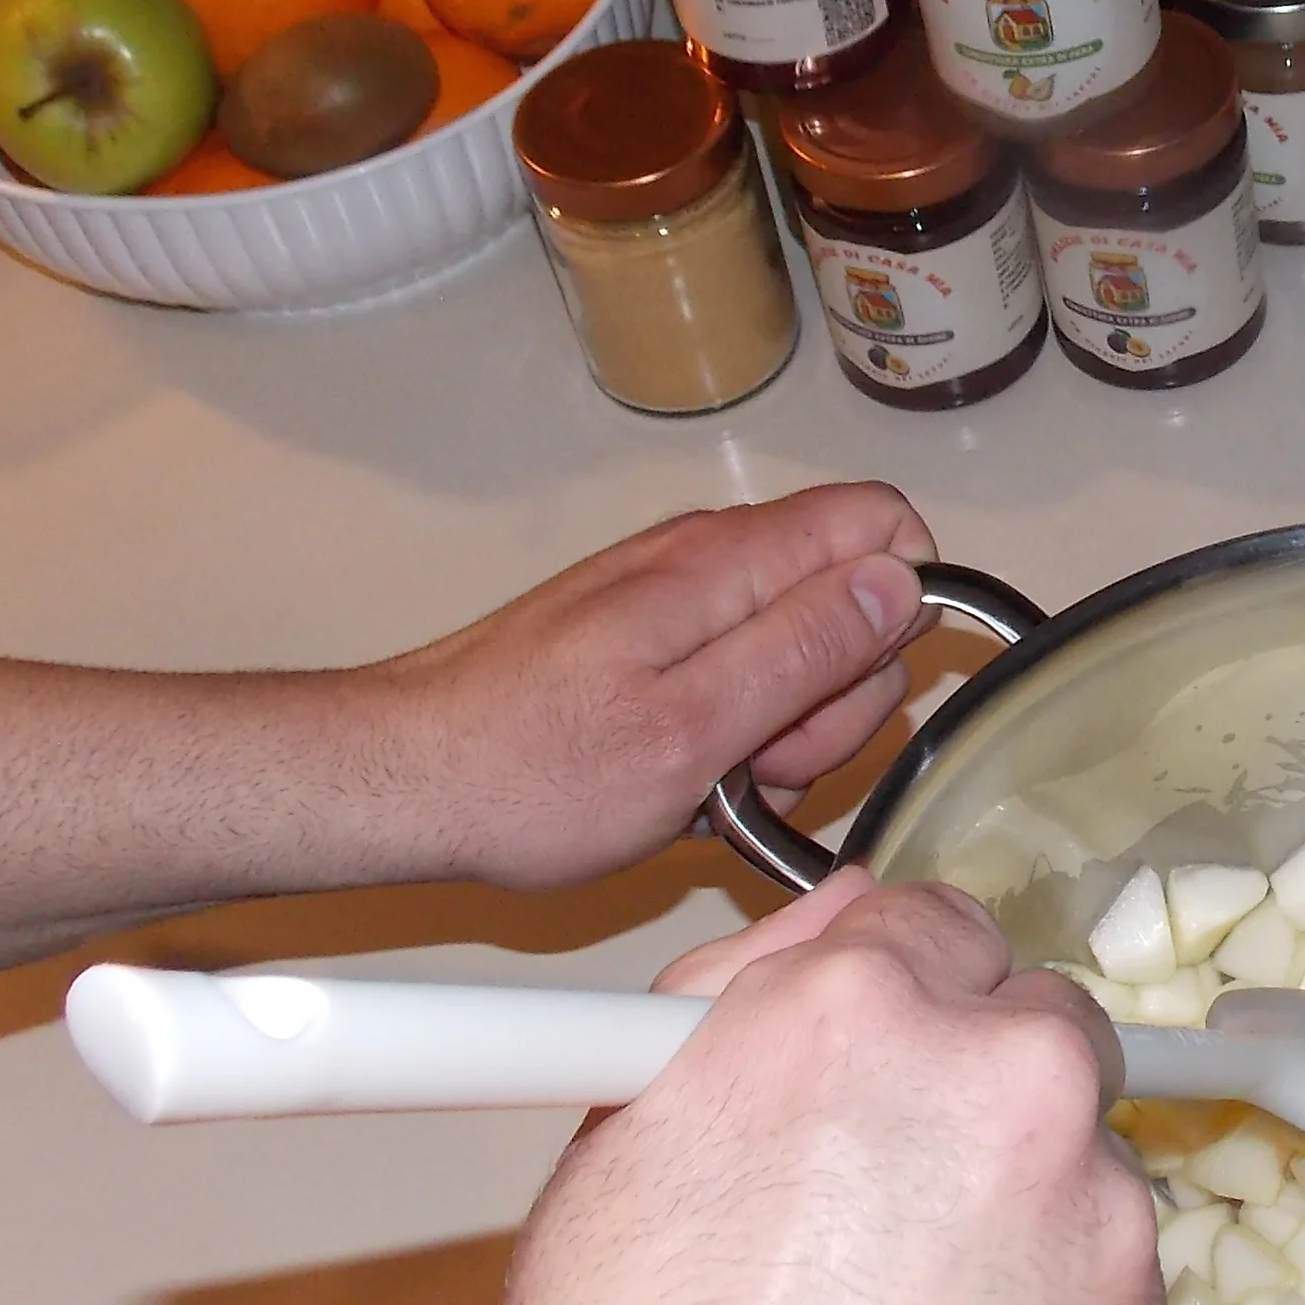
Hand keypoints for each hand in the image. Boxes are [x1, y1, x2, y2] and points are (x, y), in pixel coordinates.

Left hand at [361, 483, 935, 893]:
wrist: (403, 781)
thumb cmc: (528, 773)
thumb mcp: (694, 731)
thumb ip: (806, 649)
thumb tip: (899, 584)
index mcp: (726, 564)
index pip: (882, 523)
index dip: (901, 610)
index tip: (850, 693)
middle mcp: (704, 558)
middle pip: (851, 596)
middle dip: (837, 695)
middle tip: (762, 762)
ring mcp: (673, 597)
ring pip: (798, 645)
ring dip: (784, 729)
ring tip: (710, 781)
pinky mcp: (645, 637)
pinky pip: (737, 672)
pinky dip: (732, 733)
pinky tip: (685, 779)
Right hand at [455, 880, 1159, 1304]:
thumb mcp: (614, 1164)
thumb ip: (742, 1021)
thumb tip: (819, 947)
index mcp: (855, 1016)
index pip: (932, 923)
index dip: (892, 1002)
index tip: (868, 1061)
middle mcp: (1003, 1095)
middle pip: (1035, 1031)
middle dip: (968, 1097)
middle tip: (869, 1211)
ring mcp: (1098, 1230)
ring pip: (1081, 1174)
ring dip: (1015, 1222)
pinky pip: (1109, 1300)